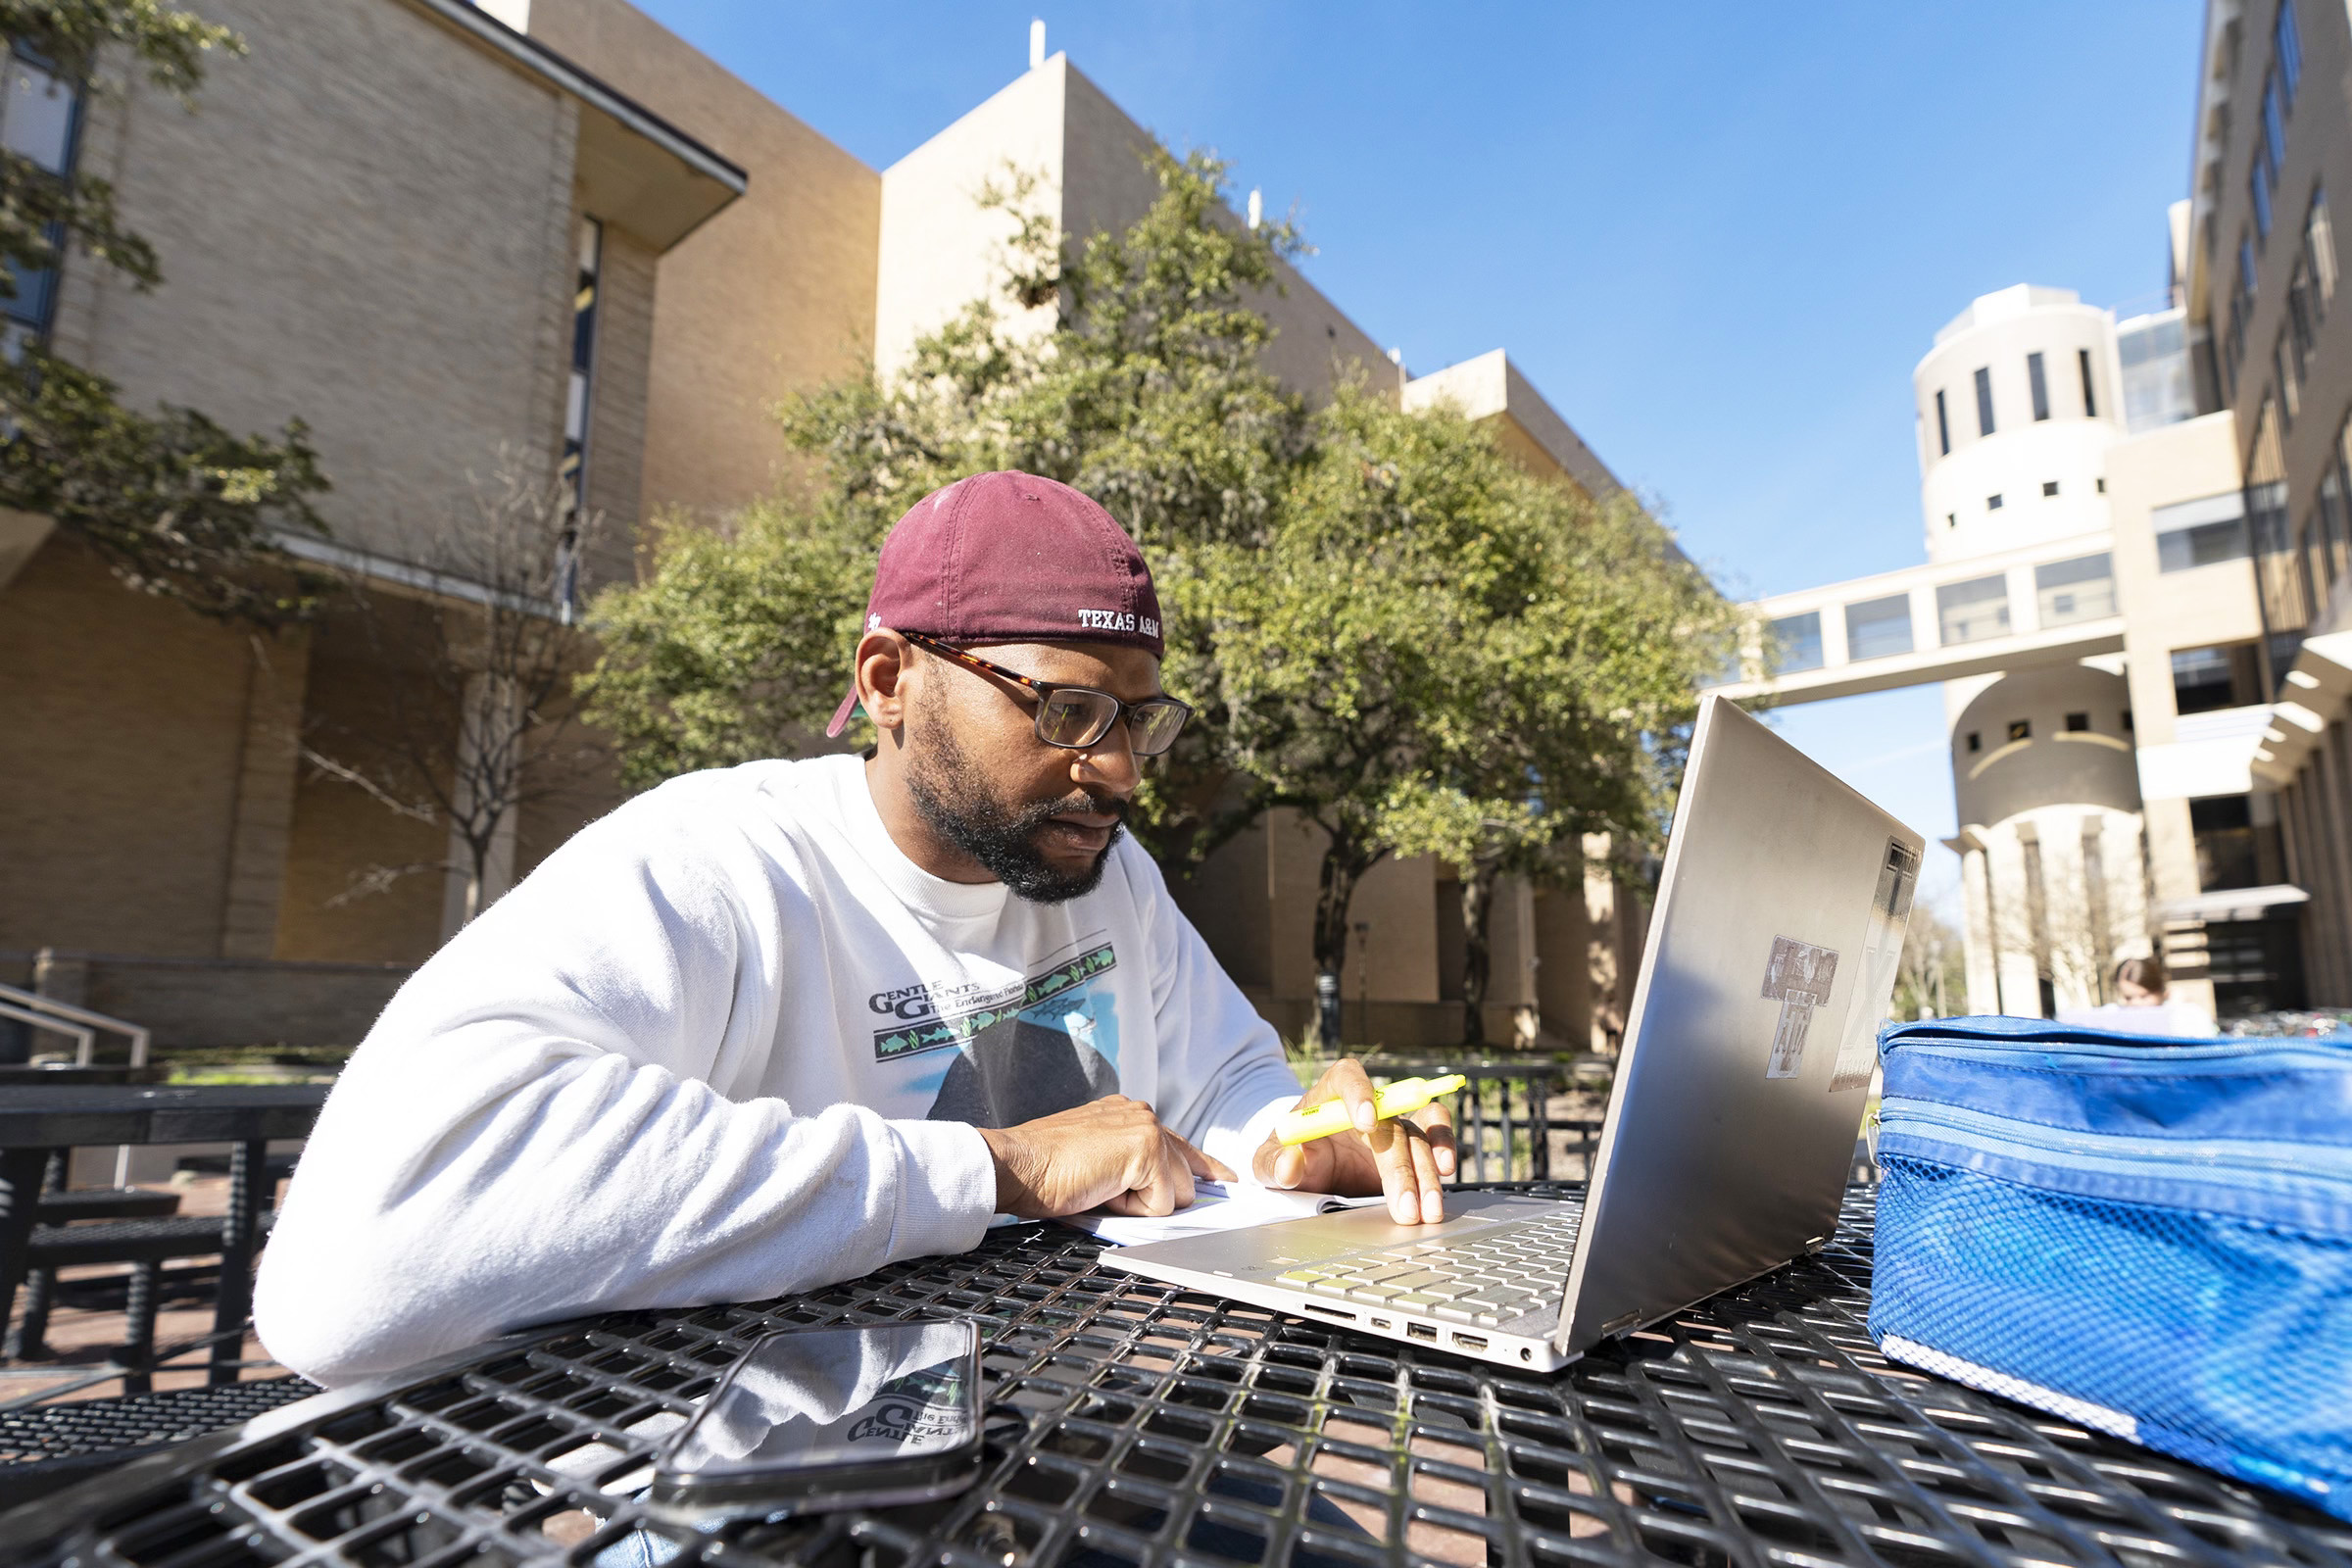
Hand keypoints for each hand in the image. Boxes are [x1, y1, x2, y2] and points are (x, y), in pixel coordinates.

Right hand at [979, 1096, 1235, 1218]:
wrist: (1018, 1165)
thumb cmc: (1046, 1171)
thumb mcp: (1099, 1162)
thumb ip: (1132, 1166)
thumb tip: (1168, 1194)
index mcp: (1130, 1114)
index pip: (1180, 1145)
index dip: (1204, 1168)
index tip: (1225, 1179)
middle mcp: (1143, 1114)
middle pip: (1185, 1175)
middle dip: (1152, 1197)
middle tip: (1105, 1190)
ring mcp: (1147, 1128)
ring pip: (1177, 1191)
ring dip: (1140, 1204)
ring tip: (1101, 1188)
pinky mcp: (1146, 1150)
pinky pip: (1162, 1203)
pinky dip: (1133, 1209)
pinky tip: (1104, 1190)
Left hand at [1252, 1058, 1455, 1223]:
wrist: (1306, 1166)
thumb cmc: (1288, 1154)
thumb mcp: (1267, 1163)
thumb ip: (1274, 1164)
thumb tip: (1290, 1164)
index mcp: (1327, 1097)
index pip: (1346, 1078)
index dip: (1359, 1094)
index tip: (1366, 1122)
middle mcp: (1365, 1106)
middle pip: (1389, 1123)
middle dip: (1399, 1168)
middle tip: (1404, 1206)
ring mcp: (1390, 1126)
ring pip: (1417, 1137)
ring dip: (1426, 1173)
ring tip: (1429, 1208)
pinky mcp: (1408, 1146)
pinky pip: (1433, 1137)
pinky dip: (1444, 1149)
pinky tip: (1447, 1172)